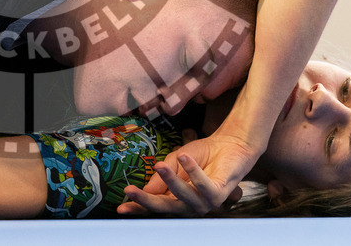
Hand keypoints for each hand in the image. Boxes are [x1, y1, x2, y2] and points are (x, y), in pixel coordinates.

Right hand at [117, 133, 255, 216]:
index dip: (139, 206)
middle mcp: (191, 204)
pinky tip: (184, 157)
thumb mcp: (174, 161)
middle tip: (129, 191)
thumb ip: (161, 176)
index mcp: (178, 197)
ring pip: (183, 197)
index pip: (156, 204)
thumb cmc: (202, 154)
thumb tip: (145, 189)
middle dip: (147, 200)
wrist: (229, 143)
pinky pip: (204, 186)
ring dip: (171, 181)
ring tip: (159, 165)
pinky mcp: (219, 193)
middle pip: (166, 207)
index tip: (121, 207)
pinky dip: (193, 172)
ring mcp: (205, 202)